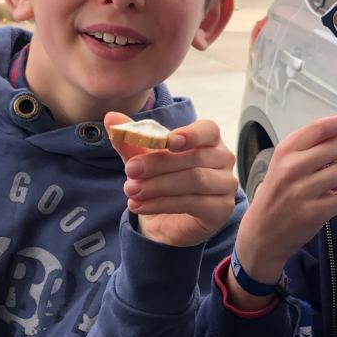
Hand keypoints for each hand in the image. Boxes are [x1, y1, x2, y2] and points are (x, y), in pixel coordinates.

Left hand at [109, 112, 237, 248]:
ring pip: (194, 180)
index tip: (168, 141)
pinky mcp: (220, 209)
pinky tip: (140, 206)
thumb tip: (111, 118)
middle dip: (158, 164)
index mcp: (209, 139)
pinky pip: (193, 203)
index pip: (208, 130)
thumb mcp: (142, 158)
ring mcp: (226, 185)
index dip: (191, 134)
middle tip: (129, 171)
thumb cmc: (162, 179)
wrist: (168, 219)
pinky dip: (162, 204)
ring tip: (131, 191)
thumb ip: (131, 139)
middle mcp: (224, 159)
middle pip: (194, 158)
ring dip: (158, 186)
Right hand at [231, 107, 336, 294]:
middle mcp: (293, 167)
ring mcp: (303, 190)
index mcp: (286, 150)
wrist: (261, 233)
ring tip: (335, 183)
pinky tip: (332, 200)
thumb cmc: (278, 193)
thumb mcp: (286, 163)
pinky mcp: (314, 212)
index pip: (323, 127)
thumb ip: (314, 146)